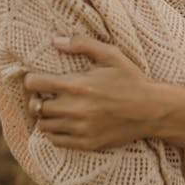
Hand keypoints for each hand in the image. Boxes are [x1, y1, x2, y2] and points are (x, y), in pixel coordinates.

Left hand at [24, 35, 158, 149]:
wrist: (152, 110)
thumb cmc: (131, 79)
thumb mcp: (111, 55)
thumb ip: (83, 44)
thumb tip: (56, 41)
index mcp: (77, 85)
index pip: (34, 84)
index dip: (32, 79)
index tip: (38, 79)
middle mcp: (74, 109)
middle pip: (37, 106)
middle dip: (39, 98)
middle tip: (47, 94)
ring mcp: (80, 129)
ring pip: (44, 125)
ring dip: (45, 116)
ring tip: (55, 108)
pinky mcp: (86, 143)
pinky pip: (56, 141)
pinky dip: (54, 132)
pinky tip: (64, 123)